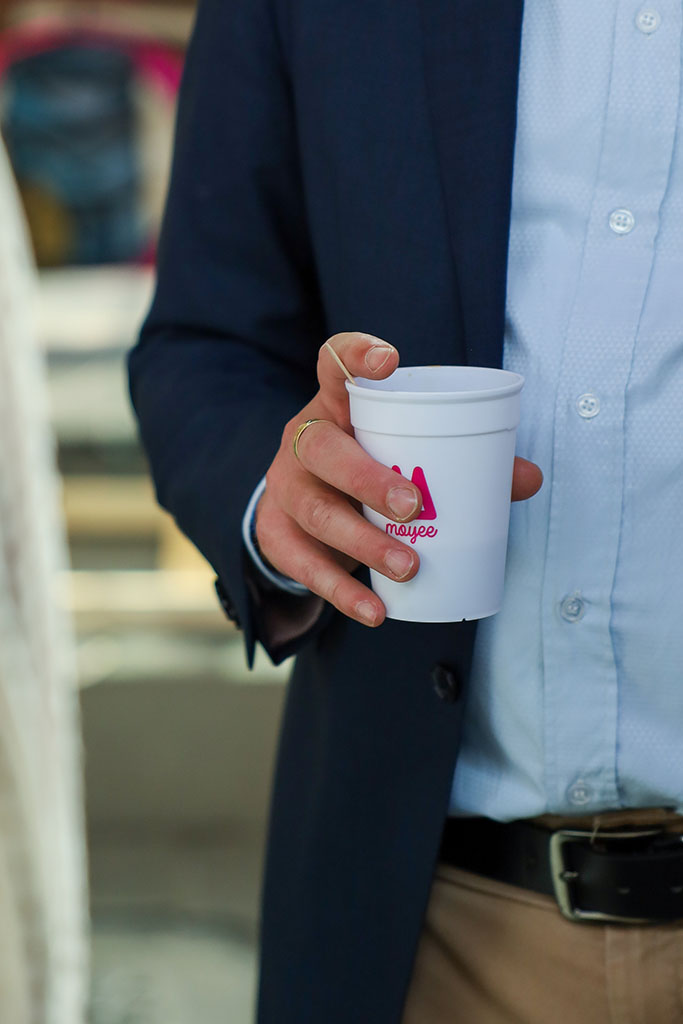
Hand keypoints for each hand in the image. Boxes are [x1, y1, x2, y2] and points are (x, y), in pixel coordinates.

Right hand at [256, 333, 542, 627]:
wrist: (300, 509)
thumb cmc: (365, 468)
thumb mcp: (400, 454)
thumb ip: (463, 461)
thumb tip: (528, 478)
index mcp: (335, 406)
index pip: (332, 364)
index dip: (355, 355)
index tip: (389, 362)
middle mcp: (303, 441)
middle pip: (323, 449)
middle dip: (367, 478)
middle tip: (412, 506)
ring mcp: (286, 488)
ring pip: (316, 511)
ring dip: (363, 542)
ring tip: (407, 566)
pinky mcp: (276, 534)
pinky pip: (304, 565)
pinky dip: (341, 592)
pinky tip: (374, 610)